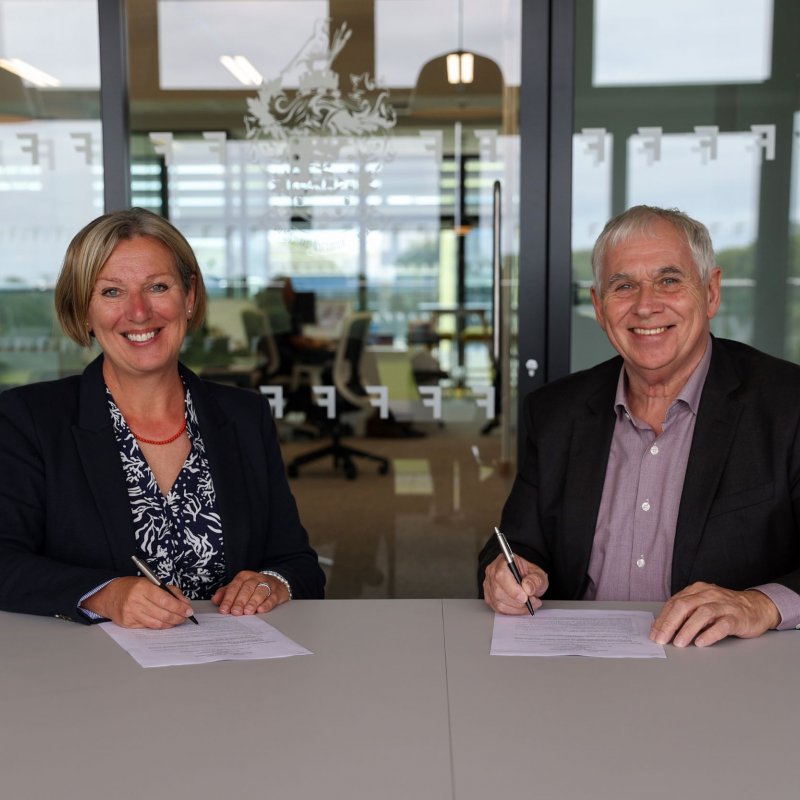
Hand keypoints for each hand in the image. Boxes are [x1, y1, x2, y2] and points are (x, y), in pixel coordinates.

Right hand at [81, 577, 194, 628]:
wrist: (110, 595)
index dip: (179, 607)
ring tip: (177, 620)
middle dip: (178, 617)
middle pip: (163, 614)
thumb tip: (184, 603)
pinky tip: (165, 622)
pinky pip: (149, 627)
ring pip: (157, 623)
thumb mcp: (151, 582)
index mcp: (143, 587)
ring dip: (171, 623)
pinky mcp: (128, 624)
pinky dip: (160, 625)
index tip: (188, 610)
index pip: (165, 600)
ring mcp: (131, 614)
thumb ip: (169, 591)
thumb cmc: (133, 587)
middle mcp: (135, 601)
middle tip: (185, 617)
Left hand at [211, 570, 288, 615]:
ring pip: (260, 592)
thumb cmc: (252, 588)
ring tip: (247, 611)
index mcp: (243, 577)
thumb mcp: (238, 587)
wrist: (275, 583)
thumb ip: (226, 593)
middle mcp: (255, 579)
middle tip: (235, 612)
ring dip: (253, 602)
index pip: (234, 586)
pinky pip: (272, 597)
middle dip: (240, 601)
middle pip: (247, 589)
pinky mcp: (277, 592)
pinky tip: (261, 609)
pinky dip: (266, 604)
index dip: (228, 599)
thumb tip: (215, 600)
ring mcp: (267, 584)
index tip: (224, 610)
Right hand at [483, 554, 547, 614]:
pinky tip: (521, 608)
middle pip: (498, 591)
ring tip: (529, 604)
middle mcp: (492, 572)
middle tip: (533, 601)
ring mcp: (489, 585)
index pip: (501, 575)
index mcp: (503, 561)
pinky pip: (498, 609)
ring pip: (498, 603)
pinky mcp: (489, 597)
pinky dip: (512, 611)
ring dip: (517, 608)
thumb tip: (527, 588)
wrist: (525, 578)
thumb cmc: (529, 574)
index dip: (512, 589)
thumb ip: (536, 580)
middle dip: (518, 602)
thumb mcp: (539, 574)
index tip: (525, 597)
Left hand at [650, 582, 780, 646]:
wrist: (757, 606)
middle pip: (684, 606)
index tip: (654, 633)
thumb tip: (663, 628)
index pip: (674, 603)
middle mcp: (709, 594)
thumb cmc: (725, 608)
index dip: (662, 619)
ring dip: (687, 629)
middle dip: (670, 624)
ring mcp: (724, 605)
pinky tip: (701, 642)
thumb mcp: (703, 605)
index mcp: (697, 590)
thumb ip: (686, 613)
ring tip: (679, 642)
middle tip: (662, 639)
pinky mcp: (737, 617)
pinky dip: (710, 634)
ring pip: (702, 614)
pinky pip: (722, 625)